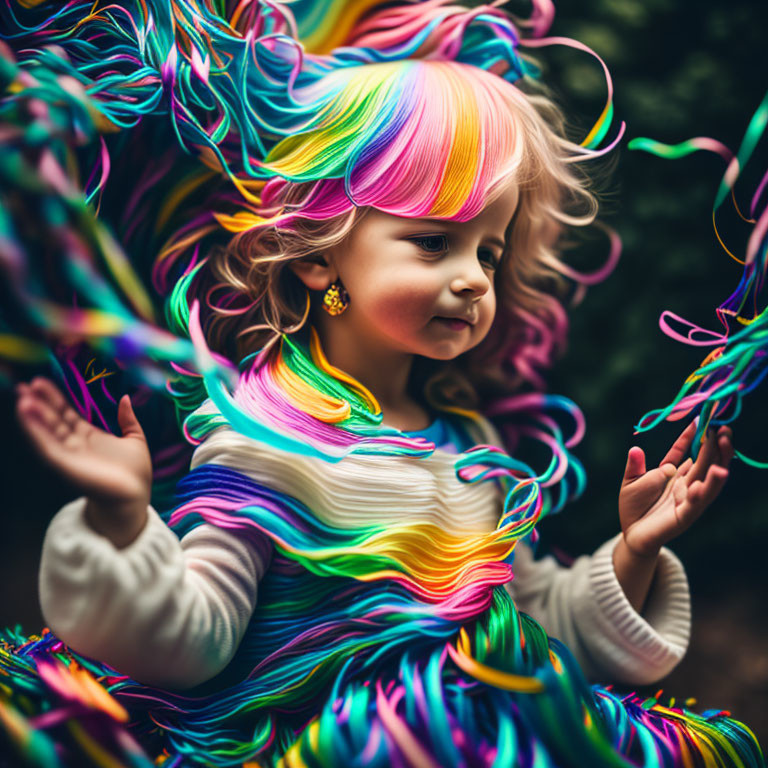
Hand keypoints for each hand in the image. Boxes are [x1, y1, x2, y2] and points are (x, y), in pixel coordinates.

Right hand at [15, 377, 151, 545]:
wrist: (135, 496)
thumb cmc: (136, 472)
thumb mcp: (135, 439)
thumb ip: (128, 420)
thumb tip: (125, 398)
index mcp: (88, 436)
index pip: (66, 414)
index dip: (54, 398)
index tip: (39, 382)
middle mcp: (74, 445)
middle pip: (52, 420)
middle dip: (39, 403)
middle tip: (25, 386)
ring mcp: (69, 455)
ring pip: (47, 432)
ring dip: (34, 416)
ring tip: (23, 398)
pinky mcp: (66, 466)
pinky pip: (47, 447)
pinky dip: (36, 432)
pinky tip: (28, 417)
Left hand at [618, 420, 733, 557]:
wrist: (631, 534)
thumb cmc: (633, 506)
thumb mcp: (631, 481)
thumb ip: (635, 466)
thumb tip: (635, 449)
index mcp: (675, 474)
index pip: (687, 452)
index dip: (693, 436)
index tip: (700, 418)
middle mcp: (686, 485)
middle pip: (705, 463)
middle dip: (715, 446)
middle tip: (723, 427)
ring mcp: (687, 500)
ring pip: (708, 482)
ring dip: (718, 465)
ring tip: (725, 447)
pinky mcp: (683, 517)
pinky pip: (694, 505)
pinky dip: (699, 494)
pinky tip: (701, 484)